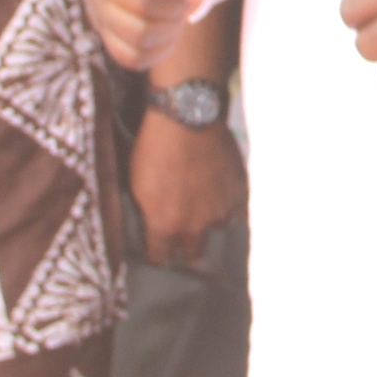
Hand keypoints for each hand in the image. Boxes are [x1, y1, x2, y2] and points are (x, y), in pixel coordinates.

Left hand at [131, 111, 244, 269]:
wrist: (187, 120)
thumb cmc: (154, 148)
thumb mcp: (137, 184)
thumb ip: (149, 212)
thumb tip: (153, 223)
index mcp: (165, 225)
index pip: (161, 257)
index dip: (159, 255)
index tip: (159, 251)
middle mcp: (195, 225)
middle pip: (194, 252)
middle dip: (187, 249)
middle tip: (184, 241)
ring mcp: (220, 209)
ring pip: (217, 228)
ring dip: (210, 221)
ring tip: (204, 206)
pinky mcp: (238, 192)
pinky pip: (236, 209)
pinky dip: (228, 204)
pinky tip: (220, 192)